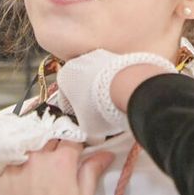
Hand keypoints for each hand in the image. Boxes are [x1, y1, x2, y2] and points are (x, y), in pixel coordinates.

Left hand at [0, 139, 113, 194]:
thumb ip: (92, 171)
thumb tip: (105, 154)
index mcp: (61, 162)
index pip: (71, 138)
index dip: (75, 144)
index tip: (75, 152)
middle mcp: (35, 158)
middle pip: (46, 139)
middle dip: (53, 147)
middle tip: (56, 165)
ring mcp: (12, 168)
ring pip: (23, 150)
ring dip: (30, 157)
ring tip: (35, 175)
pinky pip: (3, 167)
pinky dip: (11, 172)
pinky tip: (17, 186)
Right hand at [54, 49, 176, 143]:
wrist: (128, 87)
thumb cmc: (101, 106)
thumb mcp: (89, 128)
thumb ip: (85, 132)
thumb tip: (92, 138)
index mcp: (65, 77)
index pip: (66, 99)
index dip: (75, 114)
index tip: (84, 121)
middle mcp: (79, 62)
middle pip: (82, 86)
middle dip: (90, 100)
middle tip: (100, 115)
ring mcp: (99, 56)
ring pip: (98, 78)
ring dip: (104, 90)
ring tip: (114, 106)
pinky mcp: (117, 56)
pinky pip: (113, 73)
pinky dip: (117, 82)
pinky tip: (124, 95)